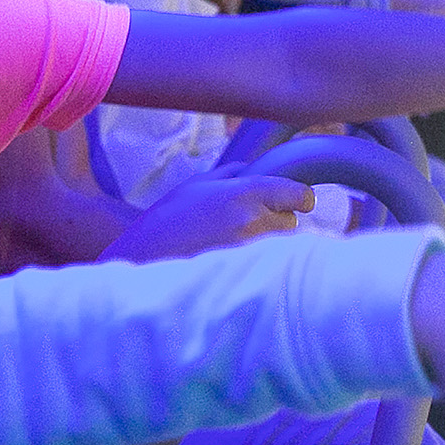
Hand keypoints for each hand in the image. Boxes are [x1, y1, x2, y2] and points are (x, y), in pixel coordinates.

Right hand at [106, 173, 317, 262]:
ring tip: (236, 241)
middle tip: (249, 221)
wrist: (144, 258)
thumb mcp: (198, 184)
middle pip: (292, 222)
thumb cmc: (168, 219)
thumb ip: (233, 174)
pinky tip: (231, 257)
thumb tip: (258, 170)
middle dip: (277, 220)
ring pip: (281, 245)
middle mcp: (254, 222)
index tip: (296, 200)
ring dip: (269, 242)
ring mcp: (252, 252)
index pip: (299, 195)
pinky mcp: (246, 273)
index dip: (299, 197)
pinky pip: (266, 263)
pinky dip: (257, 261)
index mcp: (243, 194)